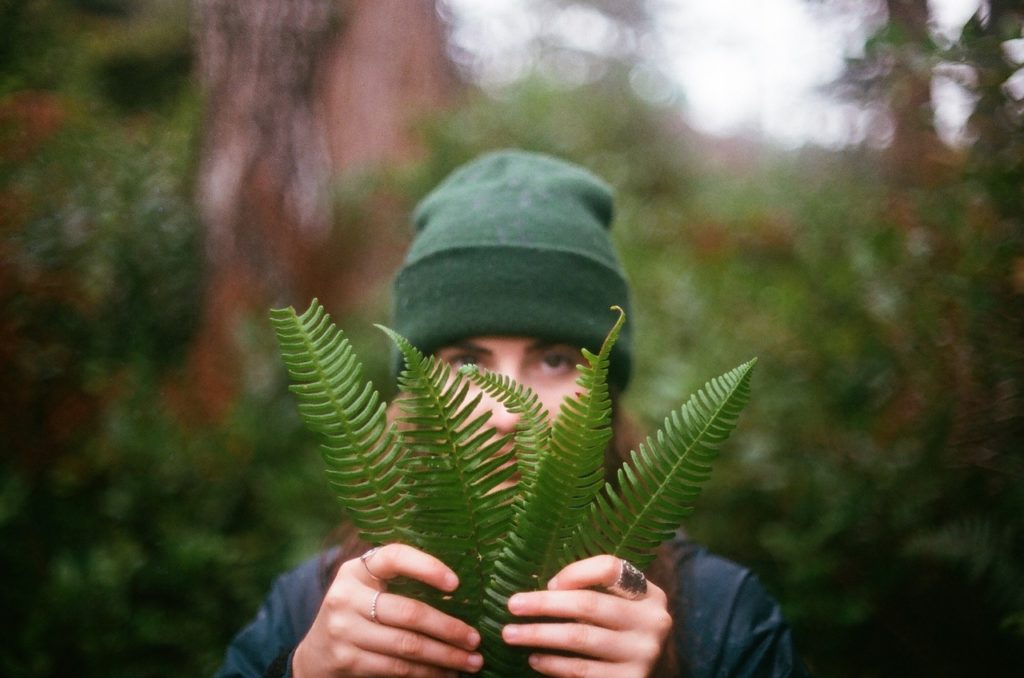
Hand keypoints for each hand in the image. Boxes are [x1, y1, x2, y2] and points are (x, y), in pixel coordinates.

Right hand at [292, 543, 483, 676]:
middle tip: (476, 638)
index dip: (427, 566)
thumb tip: (459, 590)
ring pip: (407, 645)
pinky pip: (397, 669)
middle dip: (449, 628)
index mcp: (356, 570)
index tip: (456, 582)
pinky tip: (446, 673)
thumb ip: (397, 582)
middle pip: (409, 612)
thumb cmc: (356, 613)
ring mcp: (344, 630)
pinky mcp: (348, 660)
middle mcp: (347, 596)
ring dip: (445, 656)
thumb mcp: (366, 587)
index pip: (394, 557)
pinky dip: (427, 672)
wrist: (315, 654)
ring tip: (471, 661)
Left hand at [501, 555, 671, 677]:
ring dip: (539, 634)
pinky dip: (553, 664)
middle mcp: (652, 622)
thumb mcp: (619, 604)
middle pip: (589, 604)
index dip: (575, 572)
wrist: (644, 672)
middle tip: (513, 605)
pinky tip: (534, 659)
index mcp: (649, 594)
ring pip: (580, 638)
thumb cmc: (621, 630)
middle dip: (544, 604)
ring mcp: (643, 654)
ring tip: (512, 634)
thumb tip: (548, 588)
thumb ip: (594, 589)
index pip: (610, 568)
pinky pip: (581, 670)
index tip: (547, 582)